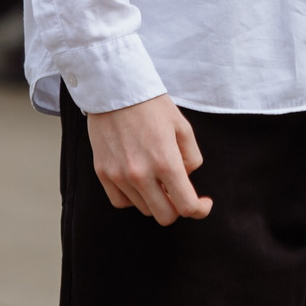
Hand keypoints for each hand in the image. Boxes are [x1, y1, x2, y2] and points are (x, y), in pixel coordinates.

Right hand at [86, 94, 211, 223]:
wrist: (115, 88)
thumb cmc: (151, 105)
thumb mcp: (183, 127)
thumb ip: (192, 158)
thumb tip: (186, 178)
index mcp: (166, 162)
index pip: (186, 206)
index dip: (200, 210)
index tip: (203, 203)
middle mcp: (141, 174)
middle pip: (165, 216)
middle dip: (178, 208)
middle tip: (180, 191)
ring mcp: (119, 175)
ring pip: (144, 209)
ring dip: (155, 200)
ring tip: (157, 177)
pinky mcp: (103, 173)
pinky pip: (121, 202)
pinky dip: (133, 198)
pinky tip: (139, 181)